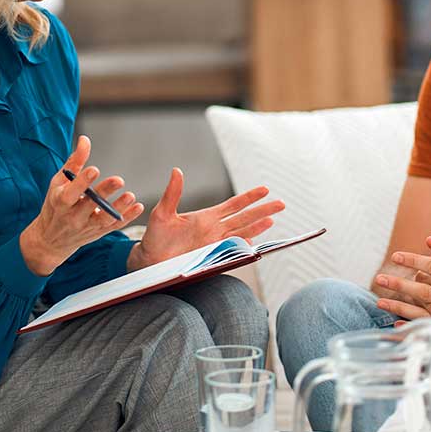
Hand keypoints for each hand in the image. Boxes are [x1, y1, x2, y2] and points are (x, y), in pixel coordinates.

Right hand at [20, 135, 143, 275]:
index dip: (82, 181)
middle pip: (90, 204)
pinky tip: (138, 207)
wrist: (51, 240)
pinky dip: (127, 217)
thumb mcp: (58, 183)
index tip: (94, 170)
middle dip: (104, 192)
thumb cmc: (54, 206)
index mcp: (61, 201)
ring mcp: (87, 226)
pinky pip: (114, 226)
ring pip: (104, 219)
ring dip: (118, 208)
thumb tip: (85, 140)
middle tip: (119, 180)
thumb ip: (74, 162)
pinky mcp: (98, 233)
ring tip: (130, 196)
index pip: (71, 192)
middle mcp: (74, 216)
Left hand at [127, 168, 284, 270]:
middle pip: (244, 218)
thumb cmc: (155, 237)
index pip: (233, 205)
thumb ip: (173, 193)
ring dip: (257, 227)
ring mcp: (214, 244)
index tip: (265, 189)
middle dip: (262, 210)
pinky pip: (231, 252)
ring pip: (242, 233)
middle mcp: (215, 230)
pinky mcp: (211, 258)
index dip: (249, 198)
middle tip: (281, 203)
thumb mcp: (162, 212)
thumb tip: (176, 171)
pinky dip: (243, 247)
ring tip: (272, 220)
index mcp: (206, 217)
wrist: (149, 261)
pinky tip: (254, 243)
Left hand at [374, 235, 430, 347]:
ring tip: (381, 302)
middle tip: (379, 279)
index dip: (414, 261)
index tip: (395, 257)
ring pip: (427, 310)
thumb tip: (430, 241)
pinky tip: (399, 322)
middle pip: (427, 289)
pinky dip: (417, 325)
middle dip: (400, 285)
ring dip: (402, 307)